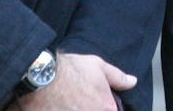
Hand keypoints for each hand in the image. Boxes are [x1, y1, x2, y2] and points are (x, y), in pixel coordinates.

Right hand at [16, 52, 134, 110]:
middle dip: (88, 108)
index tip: (96, 102)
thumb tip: (132, 82)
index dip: (105, 107)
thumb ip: (118, 77)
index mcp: (107, 108)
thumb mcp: (98, 66)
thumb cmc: (70, 70)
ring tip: (69, 103)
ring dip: (76, 110)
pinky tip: (59, 107)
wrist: (41, 76)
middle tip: (79, 102)